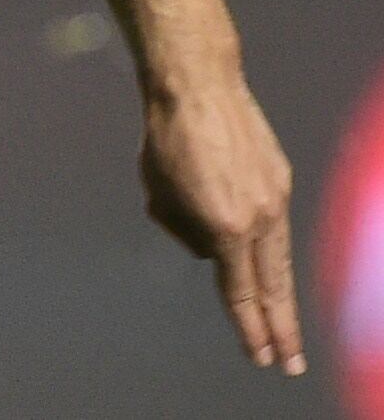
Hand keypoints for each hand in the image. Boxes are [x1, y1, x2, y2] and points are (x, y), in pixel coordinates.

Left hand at [140, 74, 303, 375]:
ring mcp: (277, 197)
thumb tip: (210, 249)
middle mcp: (260, 217)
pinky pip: (271, 221)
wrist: (196, 82)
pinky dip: (262, 240)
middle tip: (286, 364)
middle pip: (273, 285)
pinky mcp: (282, 178)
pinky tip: (250, 247)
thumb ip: (185, 230)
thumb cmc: (164, 137)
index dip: (248, 326)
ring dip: (279, 293)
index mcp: (225, 224)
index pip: (239, 290)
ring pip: (279, 257)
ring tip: (281, 327)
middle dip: (280, 328)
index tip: (259, 356)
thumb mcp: (158, 193)